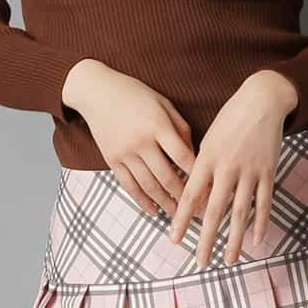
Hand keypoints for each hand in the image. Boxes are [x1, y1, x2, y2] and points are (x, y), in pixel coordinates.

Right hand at [61, 60, 195, 216]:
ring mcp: (125, 152)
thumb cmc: (135, 95)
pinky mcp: (111, 160)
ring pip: (148, 186)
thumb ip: (180, 129)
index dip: (198, 176)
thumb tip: (194, 157)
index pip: (183, 157)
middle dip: (184, 197)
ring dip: (165, 204)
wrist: (96, 91)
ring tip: (178, 215)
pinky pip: (128, 186)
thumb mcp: (163, 104)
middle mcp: (141, 141)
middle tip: (198, 212)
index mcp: (158, 125)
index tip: (210, 190)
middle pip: (167, 177)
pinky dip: (141, 201)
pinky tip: (153, 210)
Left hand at [166, 70, 298, 268]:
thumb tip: (194, 201)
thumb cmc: (230, 120)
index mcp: (207, 159)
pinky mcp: (268, 172)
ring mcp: (249, 171)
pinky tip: (258, 241)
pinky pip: (264, 202)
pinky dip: (261, 223)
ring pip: (240, 212)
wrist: (262, 100)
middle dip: (206, 238)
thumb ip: (202, 170)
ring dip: (235, 239)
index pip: (190, 195)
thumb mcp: (208, 141)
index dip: (181, 219)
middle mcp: (227, 168)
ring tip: (229, 260)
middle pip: (214, 210)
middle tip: (200, 261)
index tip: (174, 239)